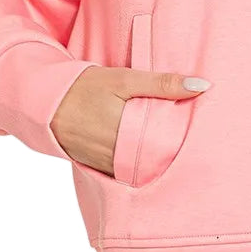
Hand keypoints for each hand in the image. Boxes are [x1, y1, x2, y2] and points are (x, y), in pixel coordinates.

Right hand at [50, 65, 211, 175]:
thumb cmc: (85, 87)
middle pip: (157, 164)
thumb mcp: (124, 79)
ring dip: (157, 163)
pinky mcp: (98, 168)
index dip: (187, 149)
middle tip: (197, 149)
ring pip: (142, 171)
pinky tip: (149, 157)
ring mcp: (107, 166)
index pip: (169, 151)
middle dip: (175, 157)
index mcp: (128, 135)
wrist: (45, 103)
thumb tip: (203, 85)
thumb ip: (163, 84)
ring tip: (178, 154)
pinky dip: (137, 166)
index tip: (206, 142)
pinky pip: (125, 172)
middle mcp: (118, 158)